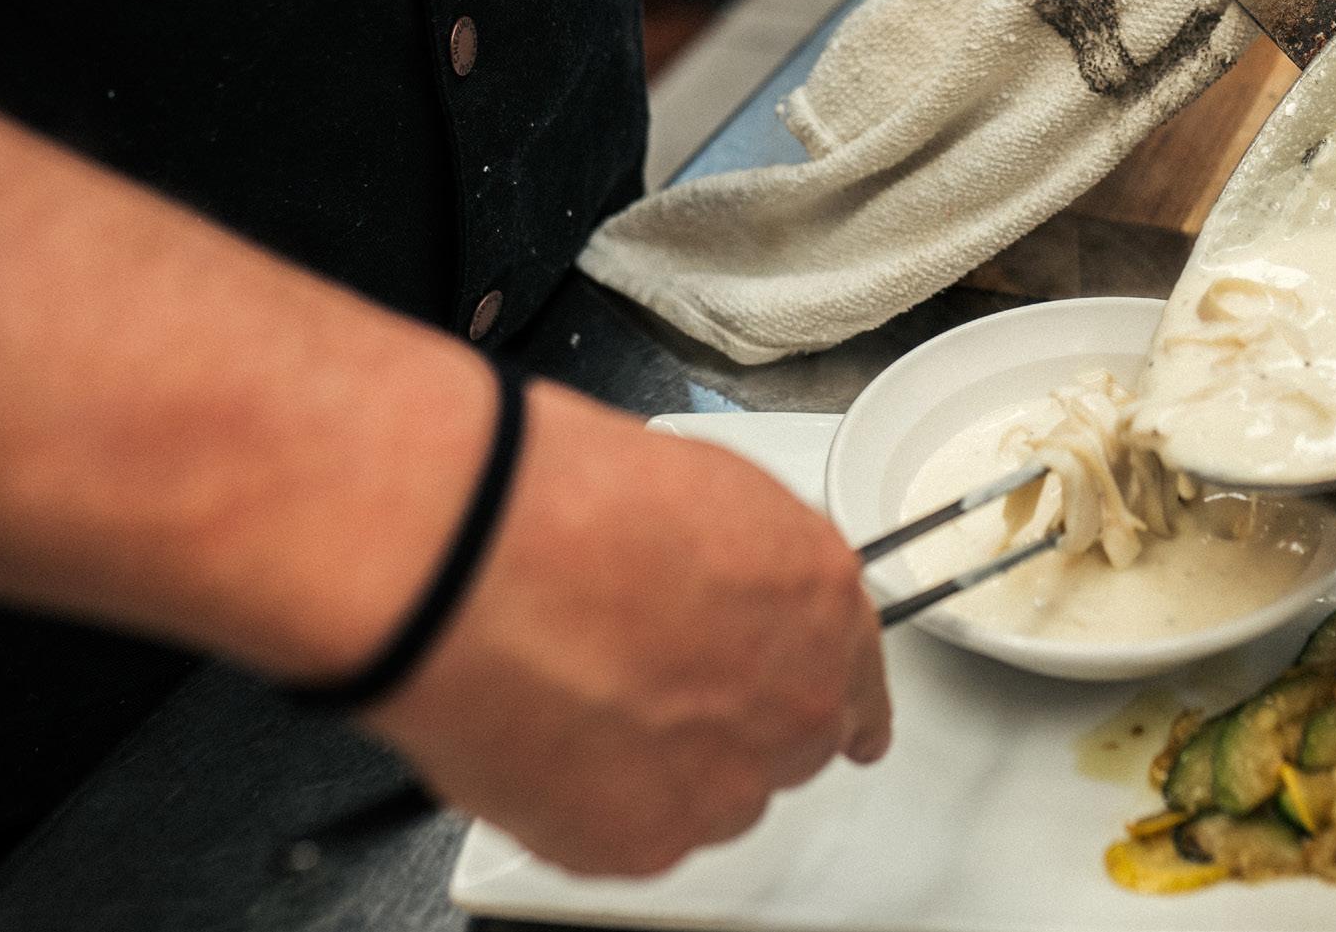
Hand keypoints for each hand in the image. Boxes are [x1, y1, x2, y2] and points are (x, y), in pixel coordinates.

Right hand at [366, 383, 889, 875]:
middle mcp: (796, 699)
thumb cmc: (567, 503)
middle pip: (788, 741)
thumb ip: (740, 567)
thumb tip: (720, 591)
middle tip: (645, 684)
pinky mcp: (648, 842)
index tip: (820, 707)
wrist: (477, 558)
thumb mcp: (698, 493)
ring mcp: (728, 781)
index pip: (858, 671)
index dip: (823, 687)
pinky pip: (632, 834)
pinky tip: (549, 735)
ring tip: (581, 698)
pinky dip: (591, 802)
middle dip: (729, 722)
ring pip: (713, 796)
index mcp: (821, 599)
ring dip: (663, 766)